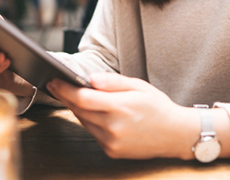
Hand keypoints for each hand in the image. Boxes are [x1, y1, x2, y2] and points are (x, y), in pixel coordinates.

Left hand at [46, 73, 197, 159]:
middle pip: (79, 110)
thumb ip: (113, 82)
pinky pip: (93, 133)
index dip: (65, 89)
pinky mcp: (112, 151)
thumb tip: (90, 78)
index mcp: (120, 107)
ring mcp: (112, 142)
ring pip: (84, 122)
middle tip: (56, 85)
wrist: (175, 134)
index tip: (54, 81)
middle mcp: (114, 127)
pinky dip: (90, 122)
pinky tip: (94, 113)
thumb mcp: (139, 86)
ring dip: (77, 109)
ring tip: (74, 96)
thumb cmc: (158, 107)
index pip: (83, 97)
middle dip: (66, 97)